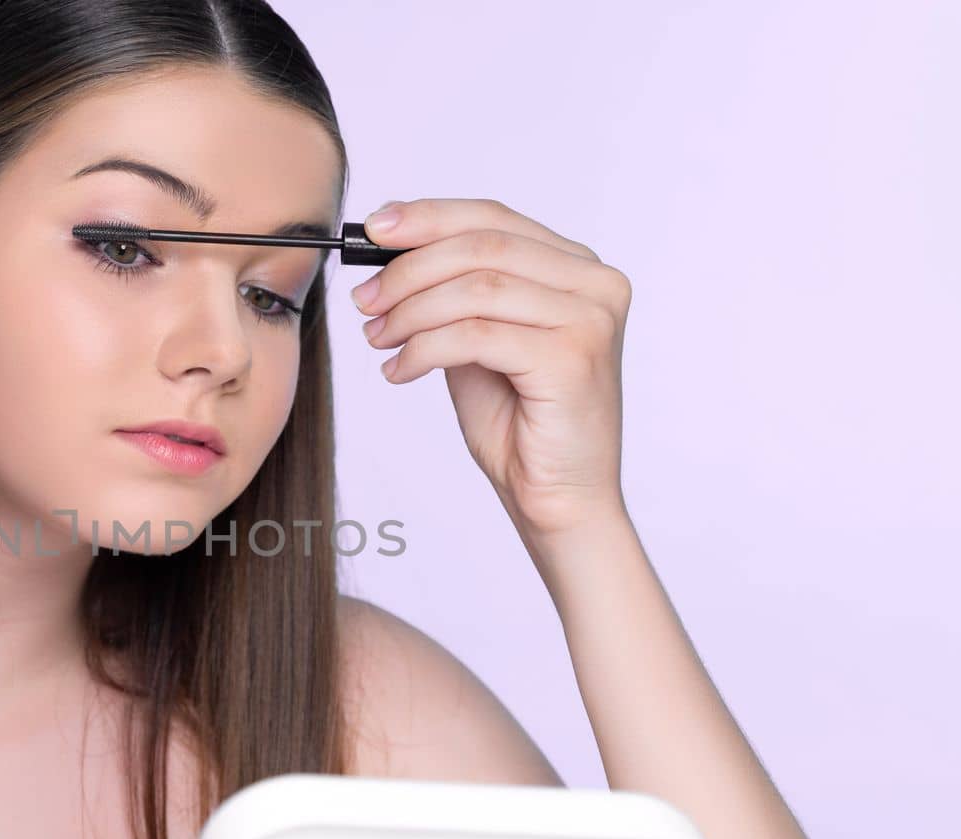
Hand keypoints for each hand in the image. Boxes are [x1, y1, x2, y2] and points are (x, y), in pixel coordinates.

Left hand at [351, 198, 632, 538]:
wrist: (558, 499)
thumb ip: (456, 292)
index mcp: (577, 269)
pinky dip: (424, 349)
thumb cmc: (521, 423)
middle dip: (409, 269)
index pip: (494, 218)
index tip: (373, 229)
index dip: (428, 217)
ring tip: (377, 338)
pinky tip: (399, 370)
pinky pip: (475, 335)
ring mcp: (590, 319)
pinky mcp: (573, 357)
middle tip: (364, 299)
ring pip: (475, 289)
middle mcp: (595, 285)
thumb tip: (391, 248)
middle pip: (483, 245)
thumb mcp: (479, 341)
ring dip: (410, 311)